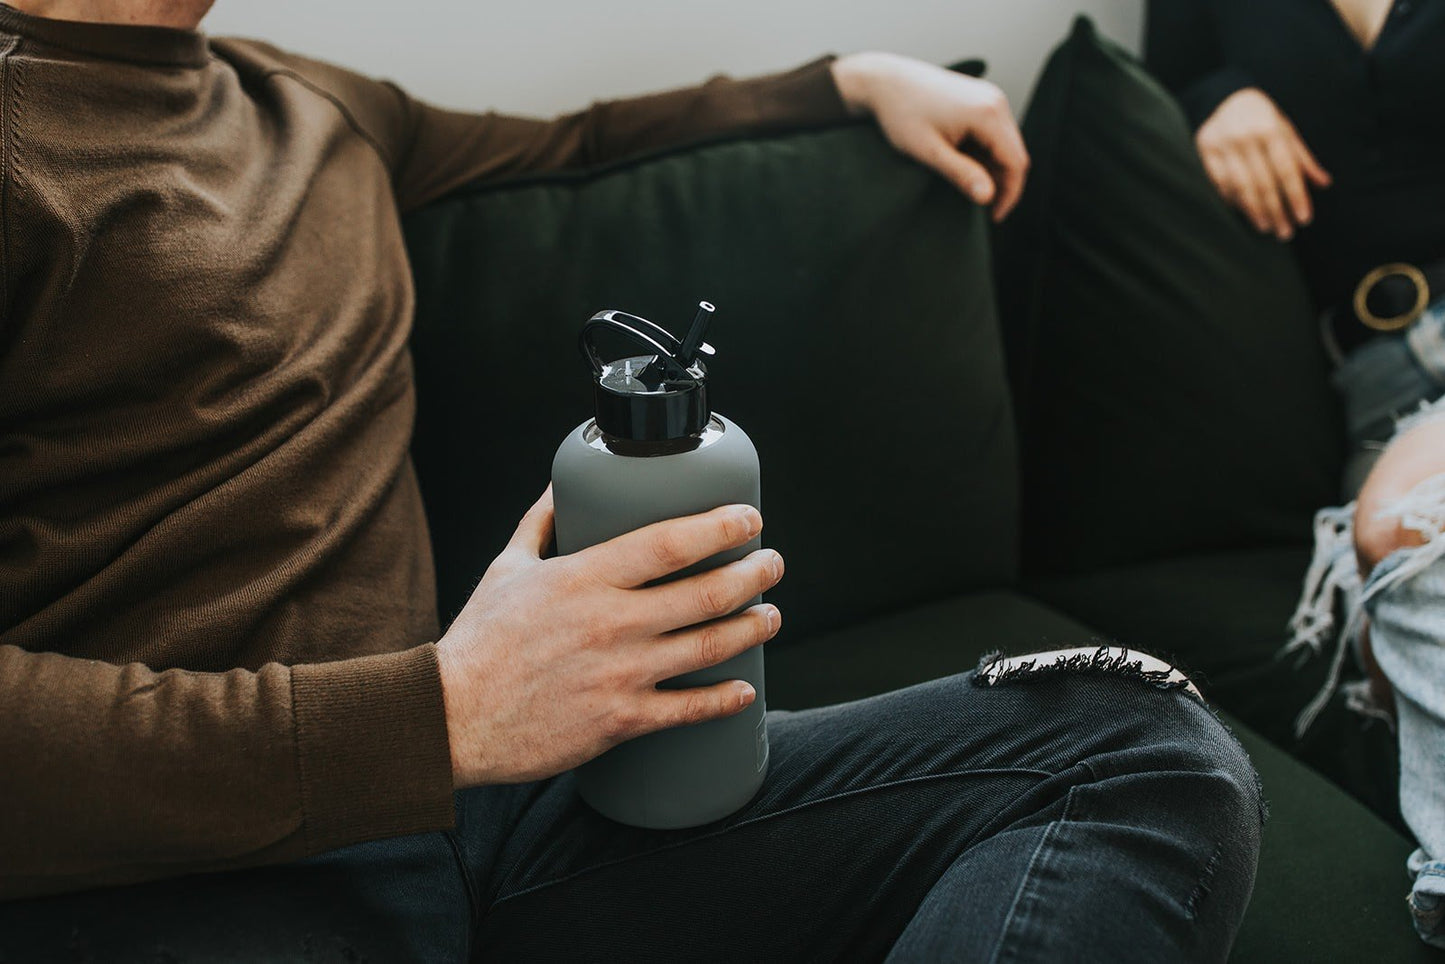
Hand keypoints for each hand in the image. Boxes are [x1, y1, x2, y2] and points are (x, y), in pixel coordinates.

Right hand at [436, 487, 783, 786]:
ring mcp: (620, 673)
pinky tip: (744, 690)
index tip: (750, 519)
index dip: (720, 527)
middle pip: (706, 592)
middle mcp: (611, 622)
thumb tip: (560, 483)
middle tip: (771, 564)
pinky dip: (725, 699)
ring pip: (710, 646)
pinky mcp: (620, 720)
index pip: (669, 542)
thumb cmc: (479, 641)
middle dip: (754, 575)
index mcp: (585, 577)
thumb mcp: (507, 567)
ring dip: (753, 628)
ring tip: (770, 616)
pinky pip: (688, 709)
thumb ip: (541, 521)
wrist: (450, 717)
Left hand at [831, 52, 1028, 220]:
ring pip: (1006, 143)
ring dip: (993, 167)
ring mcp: (989, 97)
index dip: (1009, 194)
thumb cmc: (902, 113)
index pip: (1016, 162)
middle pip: (1015, 153)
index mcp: (987, 113)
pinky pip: (995, 132)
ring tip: (968, 184)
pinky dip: (985, 152)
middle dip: (1003, 183)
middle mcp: (995, 101)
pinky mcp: (981, 98)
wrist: (885, 81)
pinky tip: (964, 163)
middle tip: (983, 206)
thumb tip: (988, 197)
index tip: (993, 216)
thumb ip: (961, 174)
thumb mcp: (929, 151)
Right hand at [1195, 87, 1330, 239]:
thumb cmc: (1262, 118)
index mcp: (1271, 130)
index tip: (1304, 219)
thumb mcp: (1286, 130)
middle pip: (1264, 183)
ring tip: (1267, 227)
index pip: (1287, 170)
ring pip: (1241, 187)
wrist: (1225, 99)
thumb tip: (1324, 184)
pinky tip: (1243, 212)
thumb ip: (1302, 158)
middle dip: (1277, 210)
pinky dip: (1232, 200)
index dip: (1296, 196)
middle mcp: (1246, 138)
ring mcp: (1223, 146)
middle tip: (1285, 232)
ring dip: (1255, 211)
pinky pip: (1219, 184)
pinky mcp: (1205, 152)